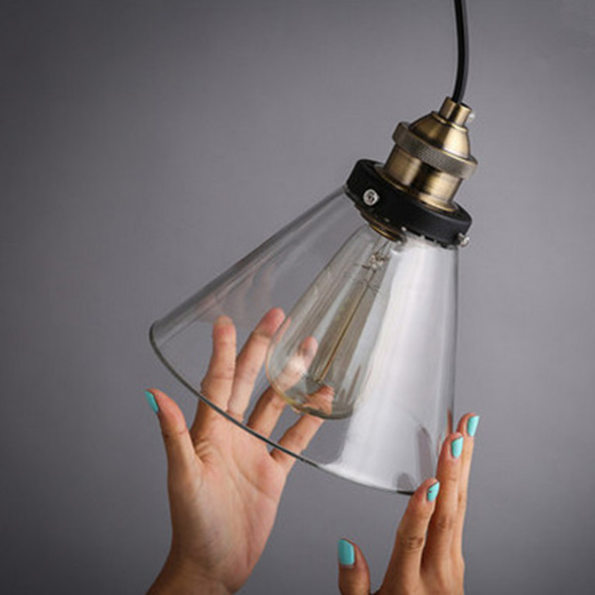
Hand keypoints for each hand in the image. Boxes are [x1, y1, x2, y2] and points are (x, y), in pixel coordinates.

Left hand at [146, 308, 323, 594]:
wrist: (214, 565)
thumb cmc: (193, 524)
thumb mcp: (183, 477)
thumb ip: (173, 434)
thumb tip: (154, 395)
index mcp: (209, 430)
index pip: (219, 379)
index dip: (224, 350)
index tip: (228, 320)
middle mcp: (232, 433)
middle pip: (252, 381)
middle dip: (264, 348)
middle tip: (279, 318)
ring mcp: (253, 450)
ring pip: (277, 404)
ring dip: (292, 378)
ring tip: (310, 351)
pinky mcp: (272, 471)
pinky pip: (294, 439)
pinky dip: (308, 420)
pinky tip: (322, 402)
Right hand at [337, 414, 479, 594]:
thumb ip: (352, 584)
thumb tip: (346, 546)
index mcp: (408, 588)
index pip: (413, 542)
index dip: (419, 512)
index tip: (428, 482)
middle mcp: (438, 574)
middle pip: (446, 518)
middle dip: (451, 473)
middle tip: (457, 437)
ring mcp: (453, 565)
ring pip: (460, 511)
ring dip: (463, 469)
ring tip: (466, 433)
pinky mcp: (458, 558)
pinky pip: (461, 514)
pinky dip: (461, 483)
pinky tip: (460, 461)